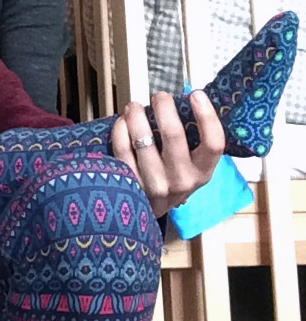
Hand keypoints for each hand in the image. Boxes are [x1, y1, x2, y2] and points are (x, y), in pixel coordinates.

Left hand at [111, 90, 223, 216]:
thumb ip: (195, 140)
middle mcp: (181, 181)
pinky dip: (120, 131)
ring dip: (136, 116)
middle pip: (173, 134)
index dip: (206, 115)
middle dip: (163, 107)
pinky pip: (122, 150)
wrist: (149, 214)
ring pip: (144, 140)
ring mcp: (154, 185)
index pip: (213, 143)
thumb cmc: (172, 180)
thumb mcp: (194, 166)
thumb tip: (184, 100)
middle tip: (158, 96)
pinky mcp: (130, 185)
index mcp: (202, 173)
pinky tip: (123, 123)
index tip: (196, 94)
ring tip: (134, 107)